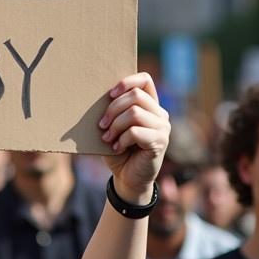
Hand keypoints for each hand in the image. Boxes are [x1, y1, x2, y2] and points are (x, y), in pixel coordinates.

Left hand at [99, 73, 169, 201]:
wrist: (127, 178)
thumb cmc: (117, 150)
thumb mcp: (112, 127)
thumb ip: (112, 112)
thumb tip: (95, 97)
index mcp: (150, 106)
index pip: (145, 80)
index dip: (127, 81)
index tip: (109, 94)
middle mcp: (160, 114)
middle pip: (136, 96)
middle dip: (113, 109)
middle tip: (101, 125)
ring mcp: (163, 128)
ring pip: (134, 113)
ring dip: (115, 126)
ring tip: (107, 138)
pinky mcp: (160, 142)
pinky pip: (135, 132)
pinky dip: (121, 140)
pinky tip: (116, 148)